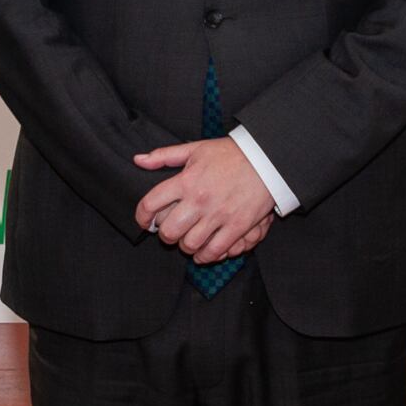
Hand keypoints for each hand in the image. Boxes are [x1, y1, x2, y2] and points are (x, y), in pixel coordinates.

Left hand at [131, 138, 277, 265]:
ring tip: (187, 241)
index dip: (141, 217)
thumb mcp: (195, 149)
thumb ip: (164, 156)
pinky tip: (203, 253)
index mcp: (186, 180)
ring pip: (190, 244)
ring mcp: (219, 215)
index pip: (151, 204)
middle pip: (169, 231)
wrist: (267, 159)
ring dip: (185, 246)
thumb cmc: (230, 154)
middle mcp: (199, 200)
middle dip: (165, 235)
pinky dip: (205, 256)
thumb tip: (138, 160)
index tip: (144, 222)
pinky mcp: (237, 226)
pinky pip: (214, 250)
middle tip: (169, 232)